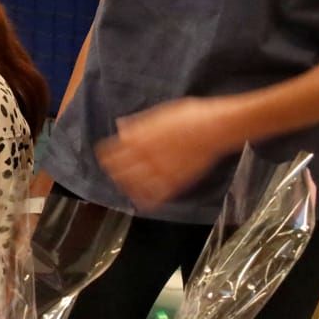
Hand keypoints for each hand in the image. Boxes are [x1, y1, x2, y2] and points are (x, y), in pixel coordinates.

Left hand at [95, 97, 233, 208]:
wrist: (214, 128)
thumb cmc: (189, 115)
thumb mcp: (158, 114)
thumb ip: (137, 124)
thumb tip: (120, 127)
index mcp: (137, 138)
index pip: (111, 152)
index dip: (105, 156)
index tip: (104, 157)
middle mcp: (143, 156)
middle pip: (119, 170)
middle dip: (114, 172)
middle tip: (113, 173)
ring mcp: (159, 170)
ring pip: (134, 185)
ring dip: (126, 187)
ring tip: (124, 187)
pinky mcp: (176, 182)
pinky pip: (157, 196)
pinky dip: (147, 201)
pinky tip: (143, 204)